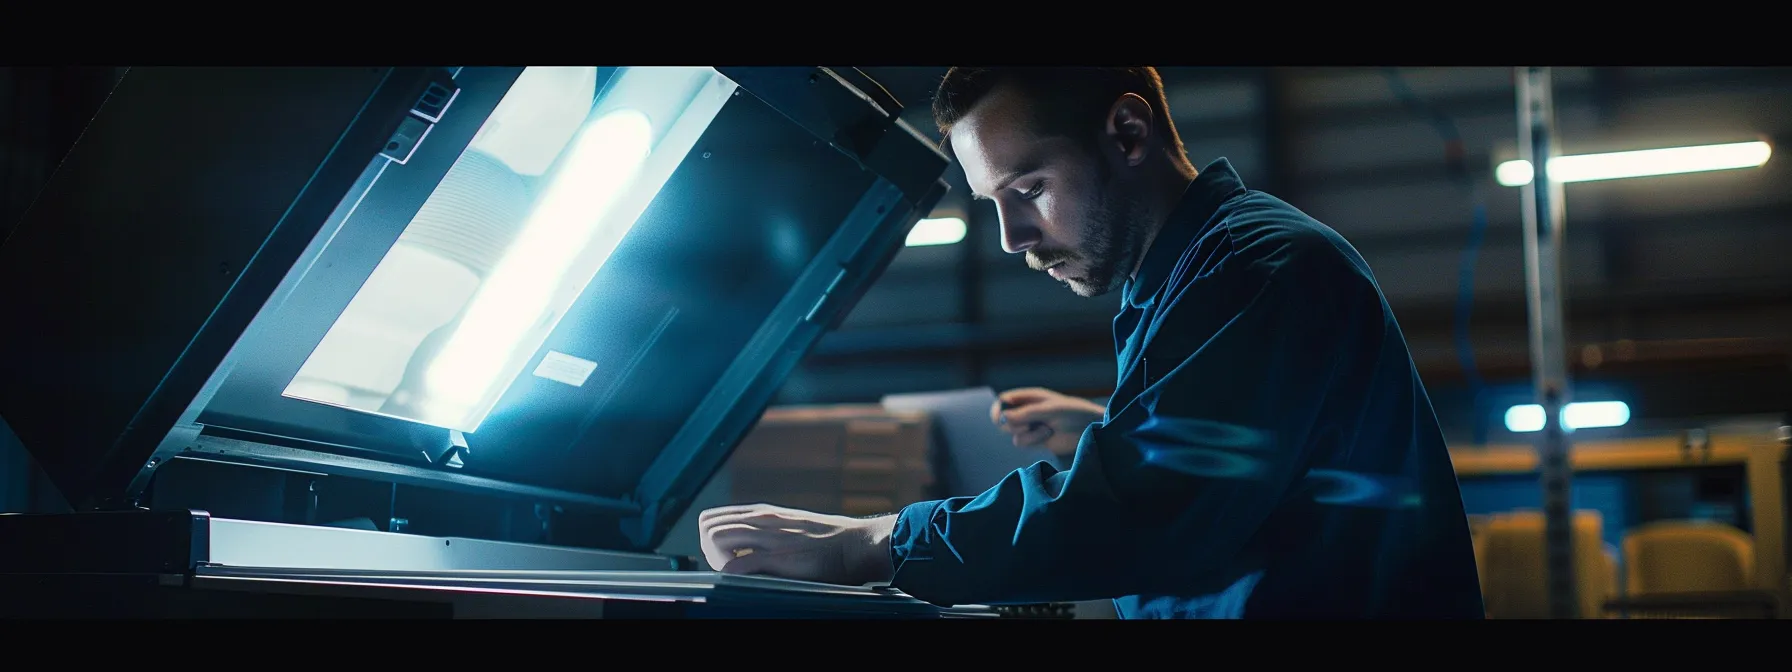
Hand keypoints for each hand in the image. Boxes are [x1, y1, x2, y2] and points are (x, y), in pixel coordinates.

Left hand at [697, 503, 895, 585]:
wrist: (857, 545)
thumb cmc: (829, 541)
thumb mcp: (792, 525)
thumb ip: (769, 532)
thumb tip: (748, 549)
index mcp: (763, 513)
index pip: (713, 517)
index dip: (709, 538)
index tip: (724, 556)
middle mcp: (761, 520)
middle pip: (707, 525)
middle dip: (707, 550)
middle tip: (726, 566)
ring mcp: (768, 538)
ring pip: (715, 539)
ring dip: (716, 561)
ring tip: (736, 573)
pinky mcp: (778, 559)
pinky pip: (736, 568)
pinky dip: (731, 577)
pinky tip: (748, 583)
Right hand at [990, 387, 1104, 456]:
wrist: (1088, 430)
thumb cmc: (1073, 412)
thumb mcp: (1049, 410)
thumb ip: (1026, 413)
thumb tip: (1003, 418)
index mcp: (1029, 396)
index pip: (1003, 400)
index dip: (1000, 409)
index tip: (1004, 417)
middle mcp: (1026, 410)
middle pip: (1002, 418)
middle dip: (1011, 424)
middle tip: (1026, 425)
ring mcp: (1029, 425)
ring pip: (1012, 432)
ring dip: (1027, 433)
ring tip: (1045, 428)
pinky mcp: (1034, 439)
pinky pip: (1021, 442)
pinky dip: (1033, 440)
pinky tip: (1047, 435)